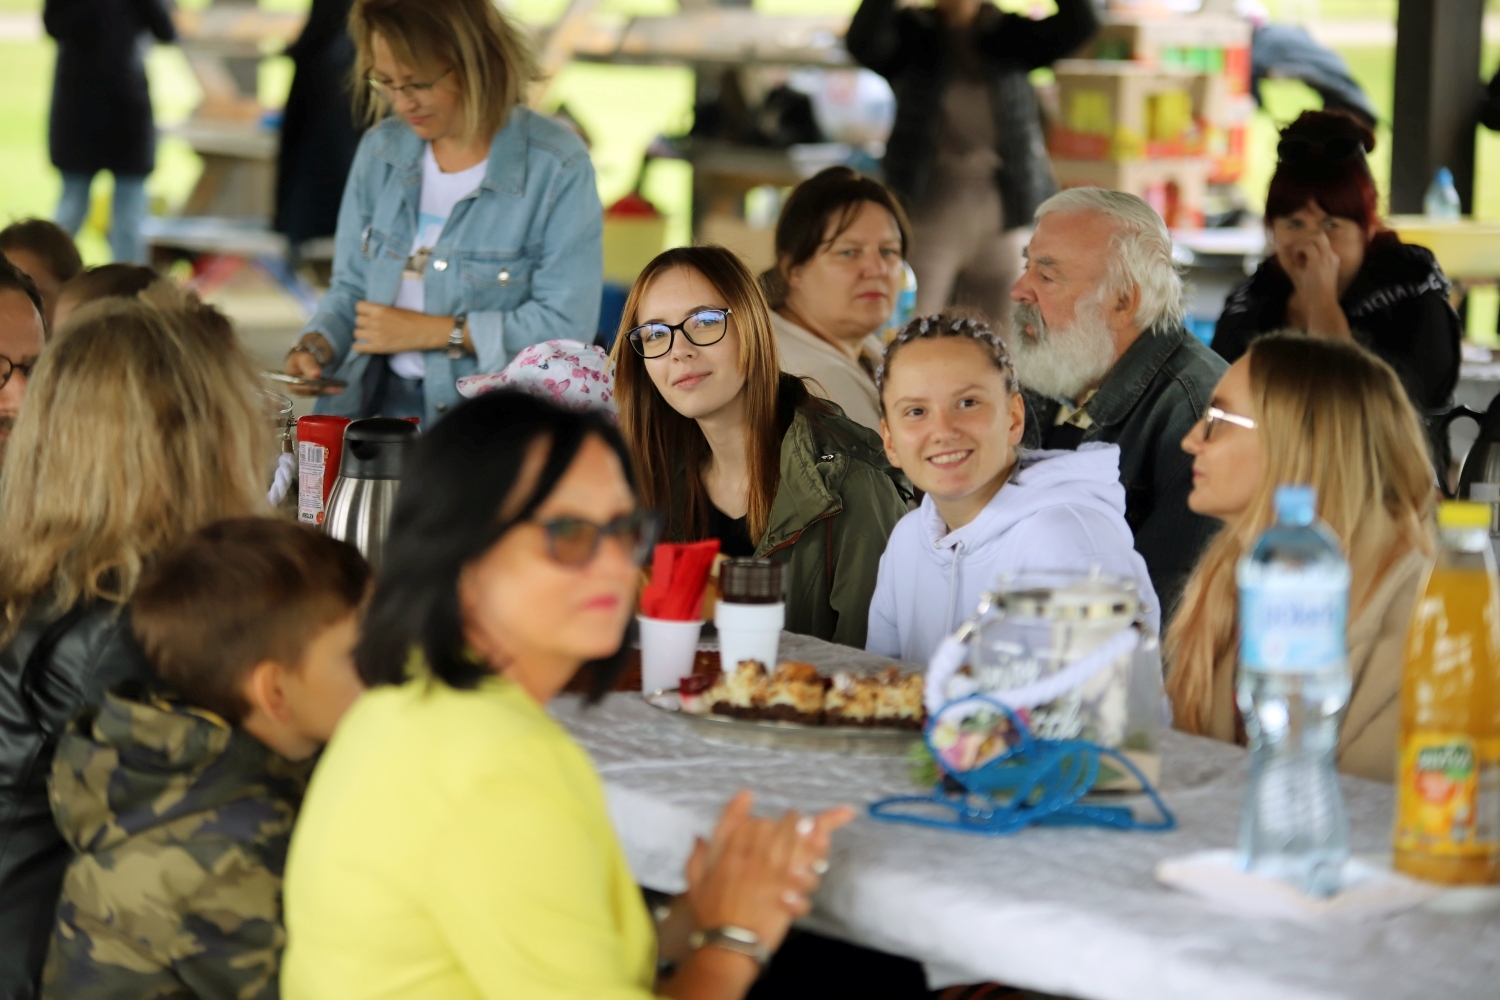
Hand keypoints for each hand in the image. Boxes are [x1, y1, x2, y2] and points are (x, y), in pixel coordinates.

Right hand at [284, 334, 342, 395]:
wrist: (305, 359)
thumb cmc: (301, 358)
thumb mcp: (303, 358)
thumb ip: (309, 366)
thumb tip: (316, 375)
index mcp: (290, 382)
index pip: (299, 386)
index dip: (308, 385)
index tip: (318, 384)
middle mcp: (297, 390)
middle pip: (310, 391)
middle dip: (323, 389)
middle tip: (335, 387)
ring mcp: (306, 392)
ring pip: (318, 393)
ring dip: (329, 391)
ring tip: (340, 388)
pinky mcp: (315, 392)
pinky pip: (323, 392)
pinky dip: (331, 390)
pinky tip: (339, 388)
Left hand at [352, 302, 450, 354]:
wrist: (425, 332)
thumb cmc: (414, 318)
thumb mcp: (395, 308)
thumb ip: (380, 310)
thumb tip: (369, 313)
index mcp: (379, 309)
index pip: (358, 307)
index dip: (362, 310)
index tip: (367, 313)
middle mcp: (375, 321)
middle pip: (357, 320)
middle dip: (363, 322)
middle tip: (371, 325)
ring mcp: (376, 335)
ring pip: (356, 333)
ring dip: (362, 334)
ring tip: (370, 335)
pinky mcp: (378, 347)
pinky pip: (358, 348)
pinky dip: (358, 347)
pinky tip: (363, 345)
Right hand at [683, 791, 854, 953]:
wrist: (728, 946)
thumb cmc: (711, 918)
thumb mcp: (696, 886)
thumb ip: (697, 858)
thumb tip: (699, 837)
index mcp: (725, 855)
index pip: (734, 822)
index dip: (741, 806)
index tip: (748, 794)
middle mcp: (747, 857)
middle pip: (769, 825)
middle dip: (787, 821)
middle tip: (801, 819)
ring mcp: (768, 870)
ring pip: (791, 839)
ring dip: (806, 830)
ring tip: (823, 824)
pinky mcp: (786, 887)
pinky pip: (805, 864)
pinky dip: (817, 852)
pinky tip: (827, 841)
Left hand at [1281, 232, 1353, 339]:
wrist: (1322, 304)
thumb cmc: (1312, 293)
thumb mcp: (1303, 275)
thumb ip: (1296, 262)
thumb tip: (1283, 248)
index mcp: (1331, 259)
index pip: (1321, 240)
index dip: (1306, 241)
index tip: (1294, 249)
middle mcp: (1331, 256)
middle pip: (1320, 234)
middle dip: (1304, 236)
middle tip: (1292, 246)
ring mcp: (1327, 258)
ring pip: (1315, 237)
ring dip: (1301, 242)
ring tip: (1294, 255)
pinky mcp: (1319, 262)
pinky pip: (1308, 246)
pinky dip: (1298, 249)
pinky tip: (1296, 261)